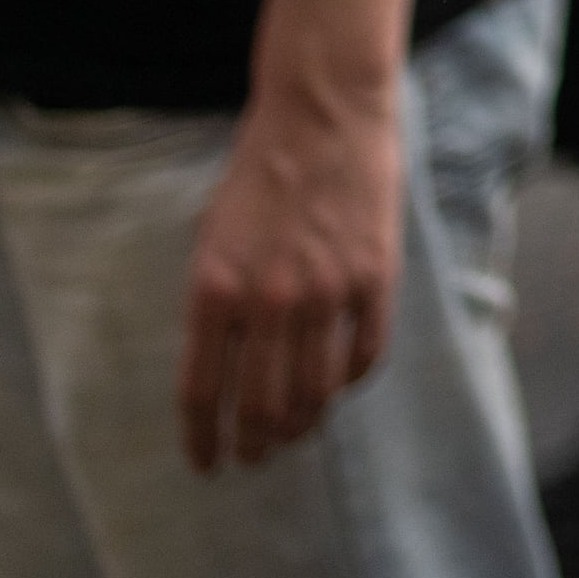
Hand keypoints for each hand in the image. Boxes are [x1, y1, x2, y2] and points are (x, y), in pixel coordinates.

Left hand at [177, 71, 403, 472]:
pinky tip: (337, 385)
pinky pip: (364, 355)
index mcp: (213, 289)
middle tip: (256, 457)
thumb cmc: (258, 175)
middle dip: (256, 444)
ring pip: (315, 393)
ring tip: (296, 434)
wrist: (323, 112)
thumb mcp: (211, 239)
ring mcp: (327, 290)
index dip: (204, 440)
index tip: (209, 465)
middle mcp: (267, 299)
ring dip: (303, 426)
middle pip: (262, 406)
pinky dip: (348, 381)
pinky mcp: (375, 277)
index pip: (202, 393)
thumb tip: (223, 373)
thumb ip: (214, 306)